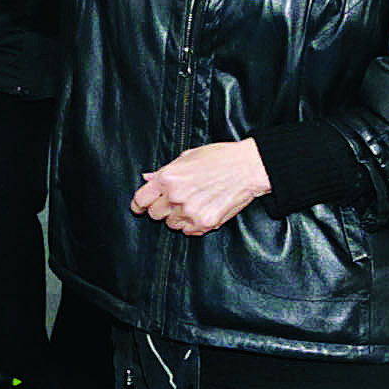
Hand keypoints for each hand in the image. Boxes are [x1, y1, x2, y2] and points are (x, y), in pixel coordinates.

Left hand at [131, 139, 269, 235]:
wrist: (249, 168)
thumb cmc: (221, 158)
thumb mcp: (187, 157)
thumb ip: (164, 171)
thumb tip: (147, 178)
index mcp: (168, 178)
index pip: (141, 200)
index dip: (139, 205)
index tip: (140, 208)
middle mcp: (175, 196)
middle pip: (155, 214)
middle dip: (162, 209)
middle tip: (175, 201)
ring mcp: (190, 211)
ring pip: (171, 224)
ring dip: (178, 217)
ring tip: (193, 204)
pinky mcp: (205, 222)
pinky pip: (188, 231)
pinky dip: (192, 225)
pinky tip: (202, 212)